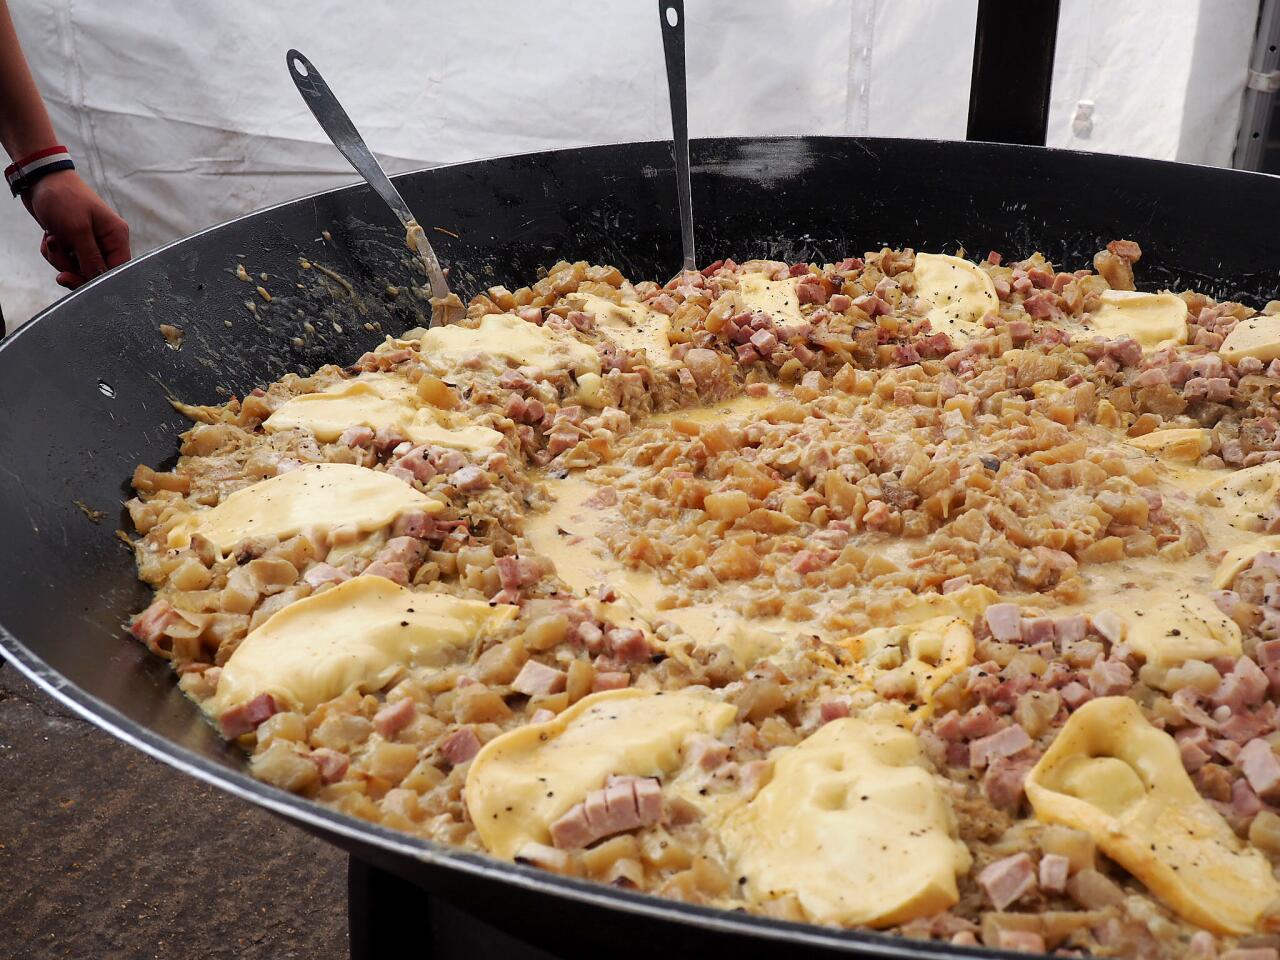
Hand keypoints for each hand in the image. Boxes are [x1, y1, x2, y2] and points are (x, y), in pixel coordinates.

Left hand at [22, 169, 130, 288]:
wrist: (39, 179)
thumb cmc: (63, 198)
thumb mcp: (77, 230)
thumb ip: (91, 259)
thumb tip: (98, 281)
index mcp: (116, 236)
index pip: (116, 270)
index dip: (96, 279)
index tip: (71, 278)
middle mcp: (106, 241)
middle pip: (95, 272)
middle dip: (72, 265)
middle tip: (58, 252)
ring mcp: (89, 242)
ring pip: (77, 268)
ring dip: (59, 258)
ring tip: (53, 238)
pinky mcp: (74, 242)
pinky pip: (65, 260)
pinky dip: (54, 252)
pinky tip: (49, 236)